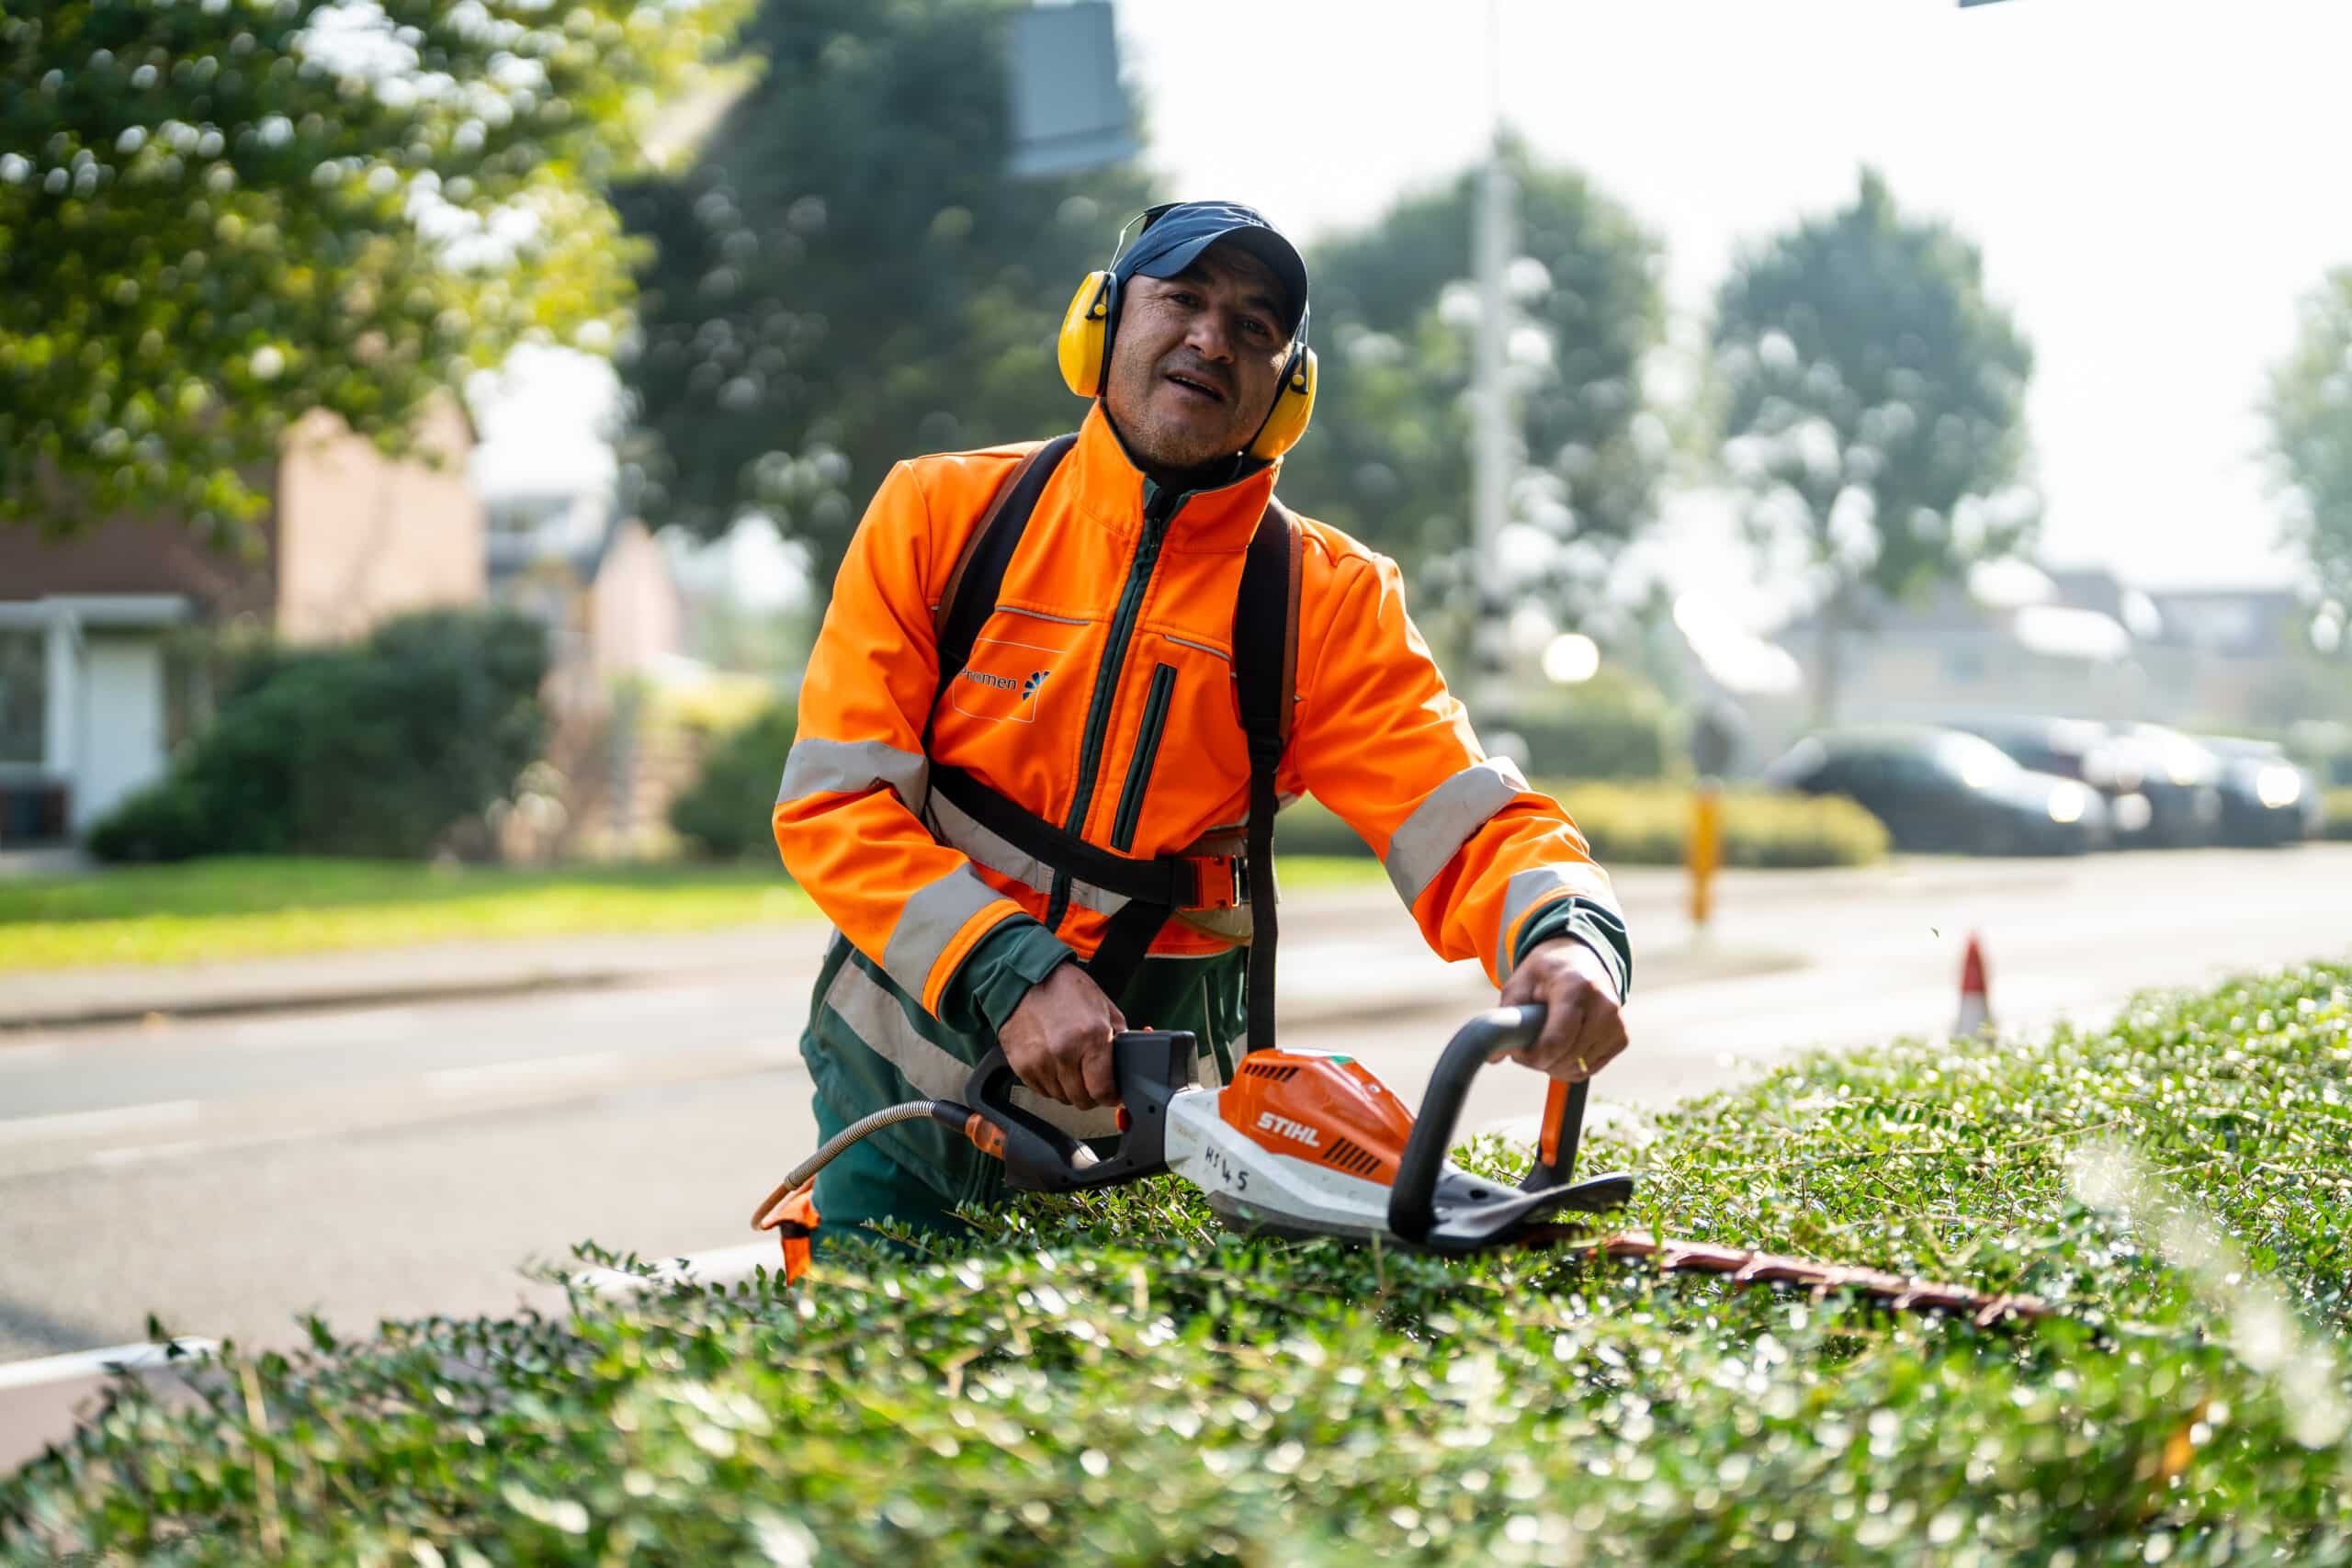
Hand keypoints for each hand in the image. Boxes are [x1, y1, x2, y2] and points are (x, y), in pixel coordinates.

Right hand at [998, 961, 1126, 1109]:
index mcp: (1091, 1038)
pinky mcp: (1021, 1066)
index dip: (1111, 1095)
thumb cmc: (1065, 989)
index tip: (1111, 1092)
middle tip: (1090, 1077)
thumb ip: (1119, 1039)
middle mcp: (1065, 1053)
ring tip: (1069, 1064)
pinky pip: (1041, 1091)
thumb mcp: (1105, 1008)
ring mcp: (1041, 1062)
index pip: (1103, 1091)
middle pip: (1082, 1100)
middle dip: (1091, 1093)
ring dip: (1069, 1088)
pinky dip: (1049, 1083)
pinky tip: (1052, 1063)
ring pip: (1061, 1098)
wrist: (1024, 979)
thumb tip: (1127, 1066)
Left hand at [1497, 938, 1627, 1082]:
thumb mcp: (1520, 983)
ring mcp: (1617, 1024)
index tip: (1516, 1052)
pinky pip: (1590, 1070)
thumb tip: (1493, 1057)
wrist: (1580, 958)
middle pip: (1566, 1059)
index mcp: (1576, 988)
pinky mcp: (1621, 1038)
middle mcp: (1604, 1006)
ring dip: (1554, 1065)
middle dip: (1539, 1062)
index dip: (1531, 1057)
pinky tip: (1562, 1047)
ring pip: (1578, 1069)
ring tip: (1543, 1043)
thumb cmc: (1546, 972)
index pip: (1556, 1042)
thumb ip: (1505, 1018)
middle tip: (1526, 1049)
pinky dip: (1571, 1066)